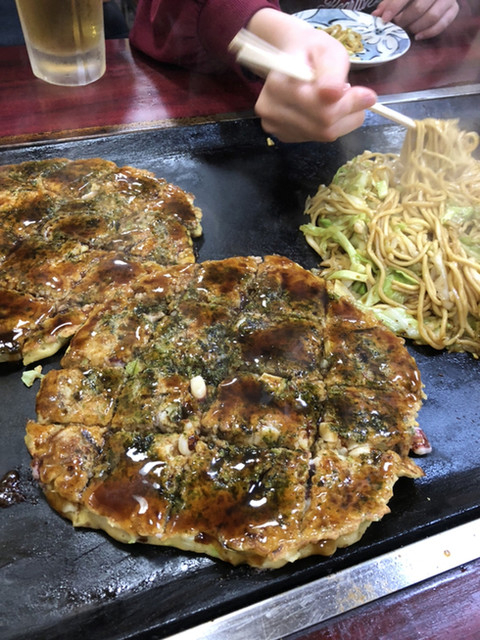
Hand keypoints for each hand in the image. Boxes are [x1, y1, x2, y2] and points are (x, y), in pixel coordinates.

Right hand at [246, 10, 376, 142]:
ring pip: (322, 135)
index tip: (369, 95)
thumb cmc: (310, 50)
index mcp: (279, 84)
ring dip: (341, 121)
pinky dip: (330, 126)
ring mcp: (274, 125)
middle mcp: (271, 109)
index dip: (348, 104)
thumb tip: (337, 93)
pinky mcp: (282, 135)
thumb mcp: (327, 50)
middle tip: (357, 97)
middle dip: (348, 113)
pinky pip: (315, 138)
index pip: (321, 108)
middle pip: (322, 126)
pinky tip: (327, 110)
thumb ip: (333, 72)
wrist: (289, 57)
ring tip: (340, 101)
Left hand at [373, 0, 458, 39]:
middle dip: (405, 20)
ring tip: (408, 29)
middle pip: (419, 8)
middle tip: (397, 25)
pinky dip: (429, 32)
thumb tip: (376, 15)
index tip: (385, 18)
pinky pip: (442, 24)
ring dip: (416, 27)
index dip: (394, 6)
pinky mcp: (453, 8)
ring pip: (431, 17)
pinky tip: (418, 35)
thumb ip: (389, 2)